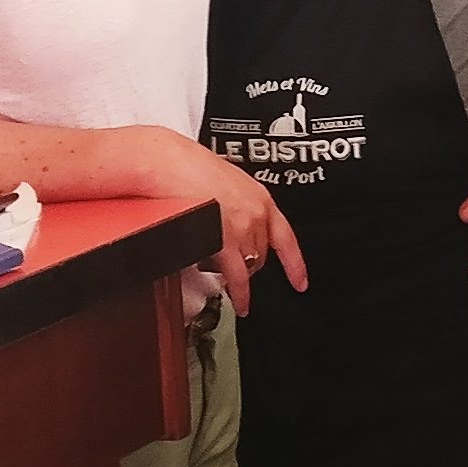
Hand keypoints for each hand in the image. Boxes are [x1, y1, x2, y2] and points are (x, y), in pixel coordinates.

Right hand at [147, 133, 306, 317]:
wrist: (167, 163)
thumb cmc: (185, 167)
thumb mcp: (223, 182)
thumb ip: (234, 203)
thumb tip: (228, 218)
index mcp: (258, 196)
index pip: (285, 236)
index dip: (295, 263)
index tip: (300, 281)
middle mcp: (255, 213)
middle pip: (263, 253)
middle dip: (253, 264)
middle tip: (238, 271)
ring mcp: (242, 228)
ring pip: (251, 265)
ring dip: (242, 276)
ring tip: (231, 285)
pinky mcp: (224, 241)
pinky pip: (238, 276)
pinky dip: (241, 294)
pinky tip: (240, 302)